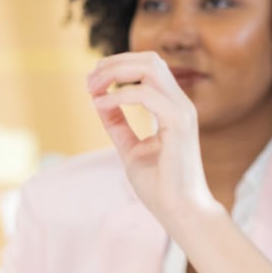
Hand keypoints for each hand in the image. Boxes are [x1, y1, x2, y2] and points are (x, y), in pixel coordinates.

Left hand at [86, 52, 221, 230]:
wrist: (181, 212)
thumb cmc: (161, 186)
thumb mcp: (131, 150)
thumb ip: (118, 125)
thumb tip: (99, 103)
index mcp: (172, 107)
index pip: (149, 68)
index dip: (118, 67)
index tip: (92, 83)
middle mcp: (180, 104)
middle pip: (150, 60)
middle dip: (115, 63)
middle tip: (89, 81)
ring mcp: (182, 112)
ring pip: (150, 68)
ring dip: (116, 73)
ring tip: (93, 88)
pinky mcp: (179, 124)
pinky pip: (146, 95)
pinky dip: (119, 97)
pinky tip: (101, 105)